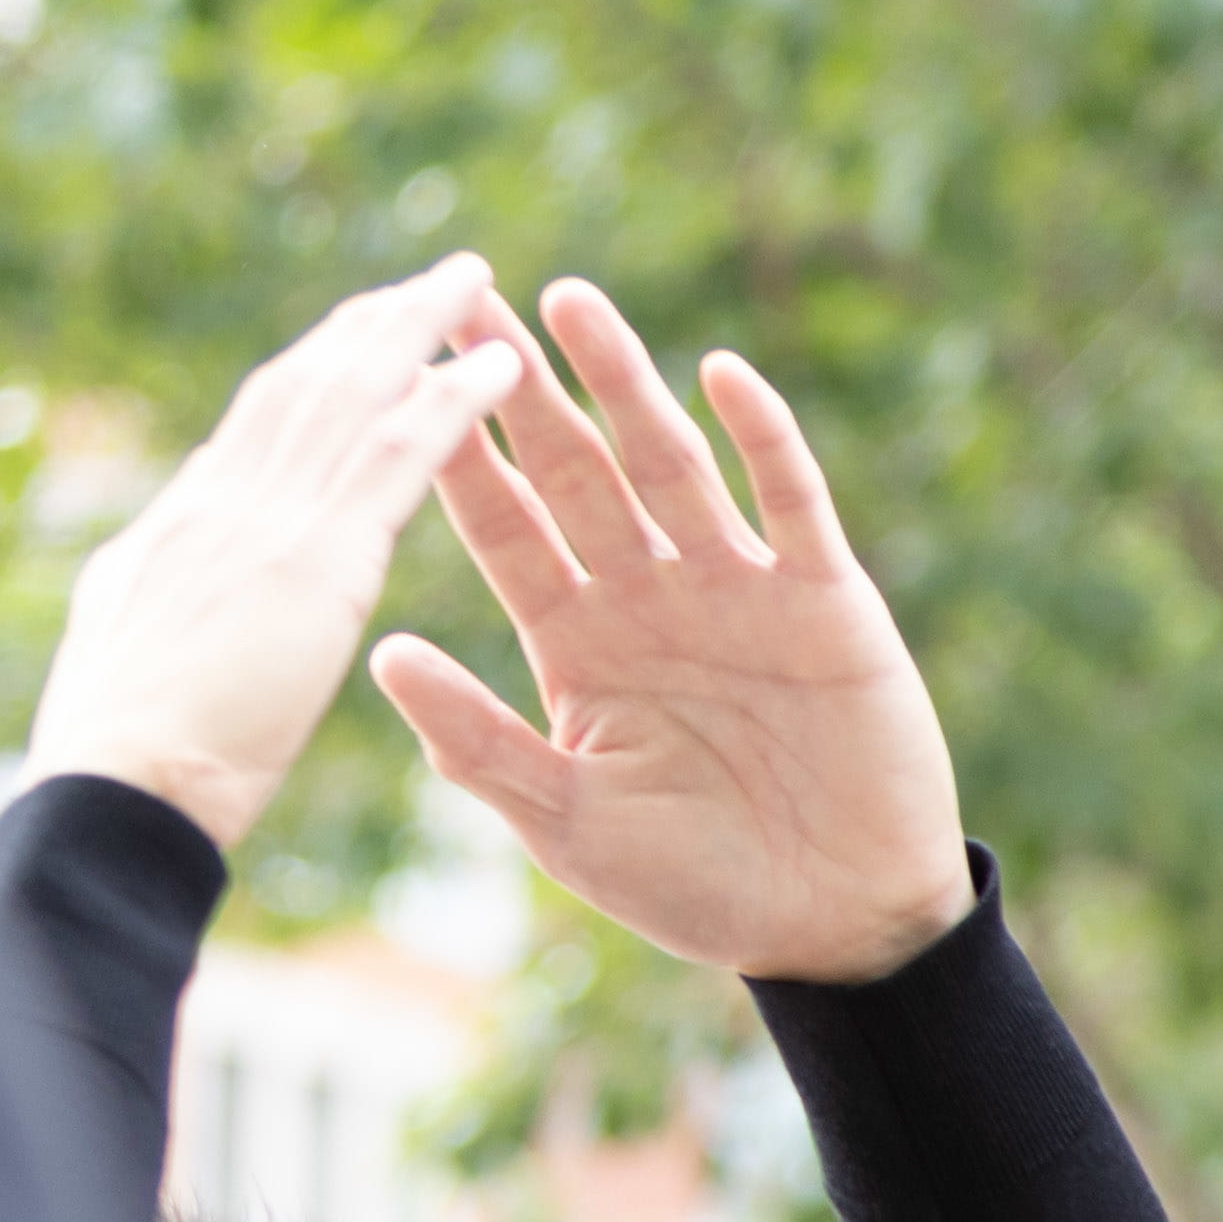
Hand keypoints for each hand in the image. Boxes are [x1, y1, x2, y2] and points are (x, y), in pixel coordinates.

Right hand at [20, 265, 533, 852]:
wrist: (118, 788)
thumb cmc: (118, 759)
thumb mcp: (130, 646)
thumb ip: (162, 587)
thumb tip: (162, 556)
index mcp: (181, 528)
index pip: (254, 429)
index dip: (310, 376)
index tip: (350, 339)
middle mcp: (223, 500)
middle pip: (305, 383)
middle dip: (368, 324)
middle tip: (429, 279)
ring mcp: (268, 521)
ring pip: (354, 394)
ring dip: (417, 329)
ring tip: (474, 283)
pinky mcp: (318, 560)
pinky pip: (397, 456)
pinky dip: (451, 403)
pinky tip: (501, 369)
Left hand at [372, 285, 975, 987]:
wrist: (840, 926)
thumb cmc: (700, 888)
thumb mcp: (572, 826)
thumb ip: (481, 743)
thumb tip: (382, 655)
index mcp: (578, 644)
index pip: (502, 526)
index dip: (452, 453)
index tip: (395, 377)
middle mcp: (648, 596)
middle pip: (570, 468)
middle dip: (517, 385)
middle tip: (463, 295)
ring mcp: (736, 587)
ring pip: (668, 461)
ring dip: (621, 382)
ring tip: (568, 301)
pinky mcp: (823, 596)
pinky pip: (789, 499)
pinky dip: (760, 436)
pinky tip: (720, 375)